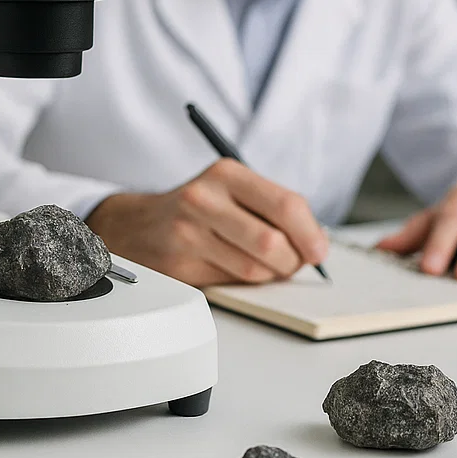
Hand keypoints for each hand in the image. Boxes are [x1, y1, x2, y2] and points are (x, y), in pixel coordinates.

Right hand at [85, 159, 327, 287]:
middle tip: (294, 263)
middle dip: (292, 261)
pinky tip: (236, 269)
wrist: (138, 225)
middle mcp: (204, 199)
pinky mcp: (180, 264)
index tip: (319, 250)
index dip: (311, 234)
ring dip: (270, 275)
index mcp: (226, 173)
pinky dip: (244, 283)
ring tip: (265, 266)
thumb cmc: (198, 209)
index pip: (285, 205)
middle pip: (272, 242)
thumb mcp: (231, 189)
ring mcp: (189, 233)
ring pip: (254, 270)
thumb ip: (273, 209)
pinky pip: (231, 283)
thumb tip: (316, 243)